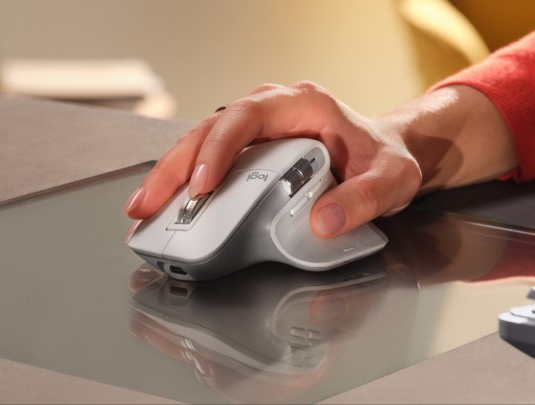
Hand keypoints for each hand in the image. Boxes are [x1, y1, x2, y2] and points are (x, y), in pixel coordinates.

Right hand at [124, 81, 421, 237]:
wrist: (385, 155)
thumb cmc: (385, 159)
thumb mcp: (391, 179)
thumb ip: (365, 198)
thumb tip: (323, 221)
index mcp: (301, 104)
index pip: (246, 118)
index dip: (218, 150)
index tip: (202, 187)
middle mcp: (272, 110)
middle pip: (209, 129)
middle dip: (174, 167)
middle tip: (148, 204)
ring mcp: (257, 130)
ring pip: (200, 142)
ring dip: (170, 175)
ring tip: (143, 208)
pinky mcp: (249, 150)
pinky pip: (209, 159)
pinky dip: (185, 182)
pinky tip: (167, 206)